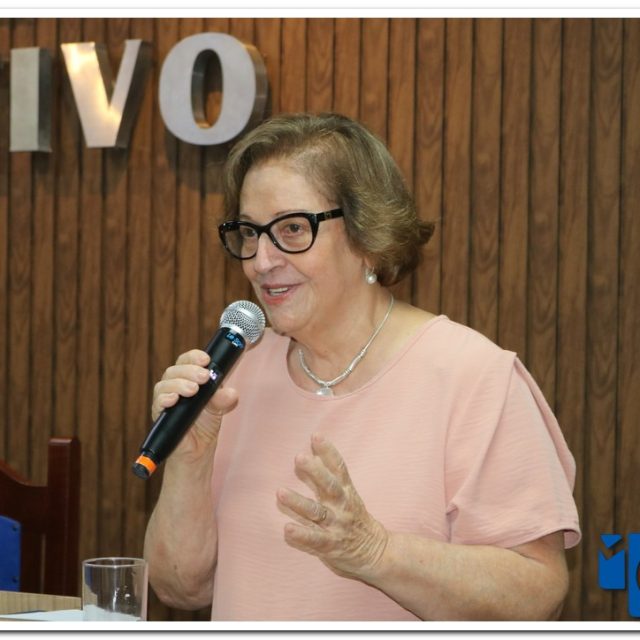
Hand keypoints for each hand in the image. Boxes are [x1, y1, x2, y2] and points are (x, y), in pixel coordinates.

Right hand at [151, 349, 237, 460]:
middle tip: (204, 377)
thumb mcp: (220, 408)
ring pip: (165, 383)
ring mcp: (166, 398)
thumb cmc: (206, 422)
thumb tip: (231, 394)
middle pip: (175, 369)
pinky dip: (164, 398)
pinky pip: (157, 402)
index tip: (206, 359)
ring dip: (179, 384)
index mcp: (190, 377)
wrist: (198, 448)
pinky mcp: (159, 413)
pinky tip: (173, 399)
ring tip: (193, 390)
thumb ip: (225, 399)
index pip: (188, 360)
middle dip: (190, 371)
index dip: (195, 356)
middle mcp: (175, 384)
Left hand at [276, 433, 388, 581]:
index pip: (339, 468)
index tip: (316, 436)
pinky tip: (287, 529)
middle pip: (329, 486)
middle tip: (299, 457)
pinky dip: (301, 534)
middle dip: (315, 471)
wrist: (377, 553)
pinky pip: (315, 539)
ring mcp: (337, 525)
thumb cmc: (354, 518)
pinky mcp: (331, 545)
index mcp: (346, 491)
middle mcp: (342, 506)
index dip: (328, 451)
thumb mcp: (346, 494)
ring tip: (280, 492)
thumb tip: (310, 452)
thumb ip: (327, 476)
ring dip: (298, 502)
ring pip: (316, 512)